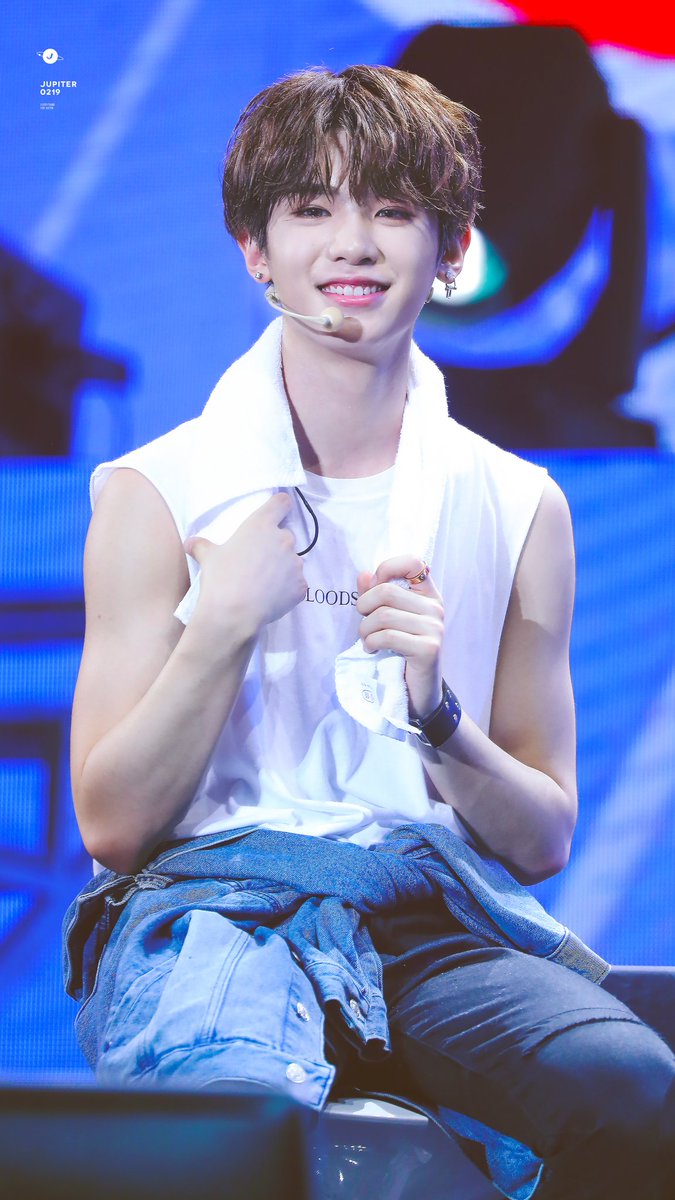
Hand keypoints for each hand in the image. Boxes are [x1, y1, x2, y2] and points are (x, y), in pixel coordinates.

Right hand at [185, 492, 306, 637]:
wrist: (234, 613)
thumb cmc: (220, 579)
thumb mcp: (207, 557)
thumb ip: (201, 546)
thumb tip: (190, 543)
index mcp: (262, 525)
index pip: (281, 503)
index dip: (280, 506)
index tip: (278, 512)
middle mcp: (283, 540)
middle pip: (286, 535)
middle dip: (276, 545)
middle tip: (260, 560)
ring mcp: (295, 563)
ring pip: (293, 561)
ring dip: (283, 567)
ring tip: (265, 582)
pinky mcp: (301, 586)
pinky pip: (297, 584)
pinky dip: (288, 588)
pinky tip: (272, 596)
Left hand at [356, 556, 443, 717]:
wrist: (419, 690)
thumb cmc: (401, 651)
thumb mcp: (387, 619)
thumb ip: (375, 596)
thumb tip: (364, 574)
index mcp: (428, 594)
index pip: (413, 562)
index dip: (387, 569)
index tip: (374, 587)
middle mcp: (435, 607)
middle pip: (386, 591)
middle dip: (364, 607)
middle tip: (364, 622)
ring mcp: (435, 628)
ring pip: (383, 615)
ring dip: (365, 630)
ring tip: (367, 640)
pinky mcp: (429, 648)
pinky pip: (387, 636)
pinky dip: (371, 643)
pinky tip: (372, 650)